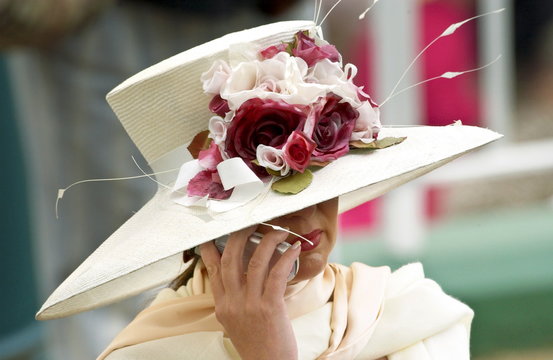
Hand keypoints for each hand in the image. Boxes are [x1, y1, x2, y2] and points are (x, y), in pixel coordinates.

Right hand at [200, 227, 300, 359]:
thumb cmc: (256, 345)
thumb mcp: (235, 322)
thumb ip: (233, 300)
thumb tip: (239, 277)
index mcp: (222, 306)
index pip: (213, 269)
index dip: (213, 247)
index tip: (217, 232)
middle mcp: (232, 302)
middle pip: (231, 258)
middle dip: (240, 235)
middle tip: (251, 223)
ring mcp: (250, 304)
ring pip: (255, 261)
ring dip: (268, 241)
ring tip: (279, 231)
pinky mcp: (270, 307)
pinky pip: (276, 274)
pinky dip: (286, 257)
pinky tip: (294, 249)